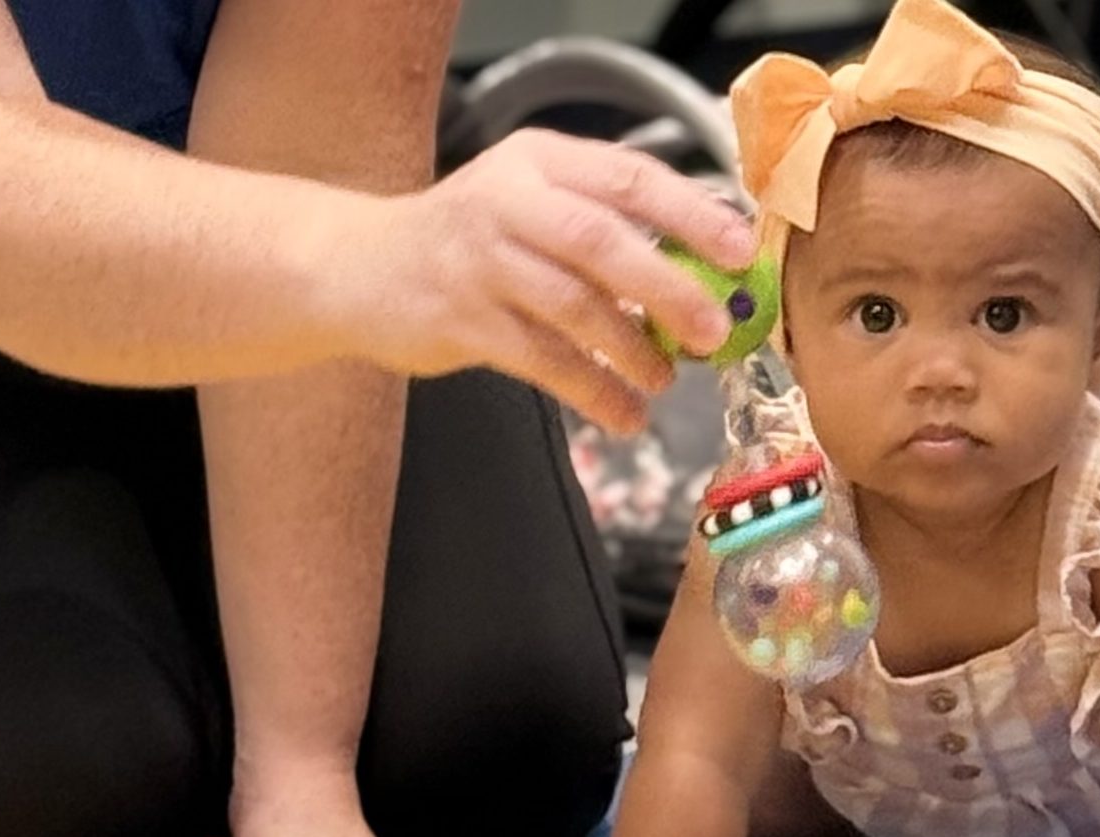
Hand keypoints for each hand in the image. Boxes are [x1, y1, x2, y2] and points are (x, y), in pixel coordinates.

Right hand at [359, 129, 757, 434]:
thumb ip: (604, 223)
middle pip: (602, 241)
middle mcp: (506, 200)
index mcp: (539, 161)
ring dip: (631, 350)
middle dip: (669, 288)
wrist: (357, 267)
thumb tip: (706, 272)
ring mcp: (479, 261)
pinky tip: (622, 412)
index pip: (628, 177)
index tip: (741, 251)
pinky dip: (592, 390)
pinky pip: (543, 360)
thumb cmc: (467, 239)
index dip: (691, 214)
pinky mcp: (460, 320)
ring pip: (573, 306)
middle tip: (715, 330)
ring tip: (664, 379)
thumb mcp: (530, 201)